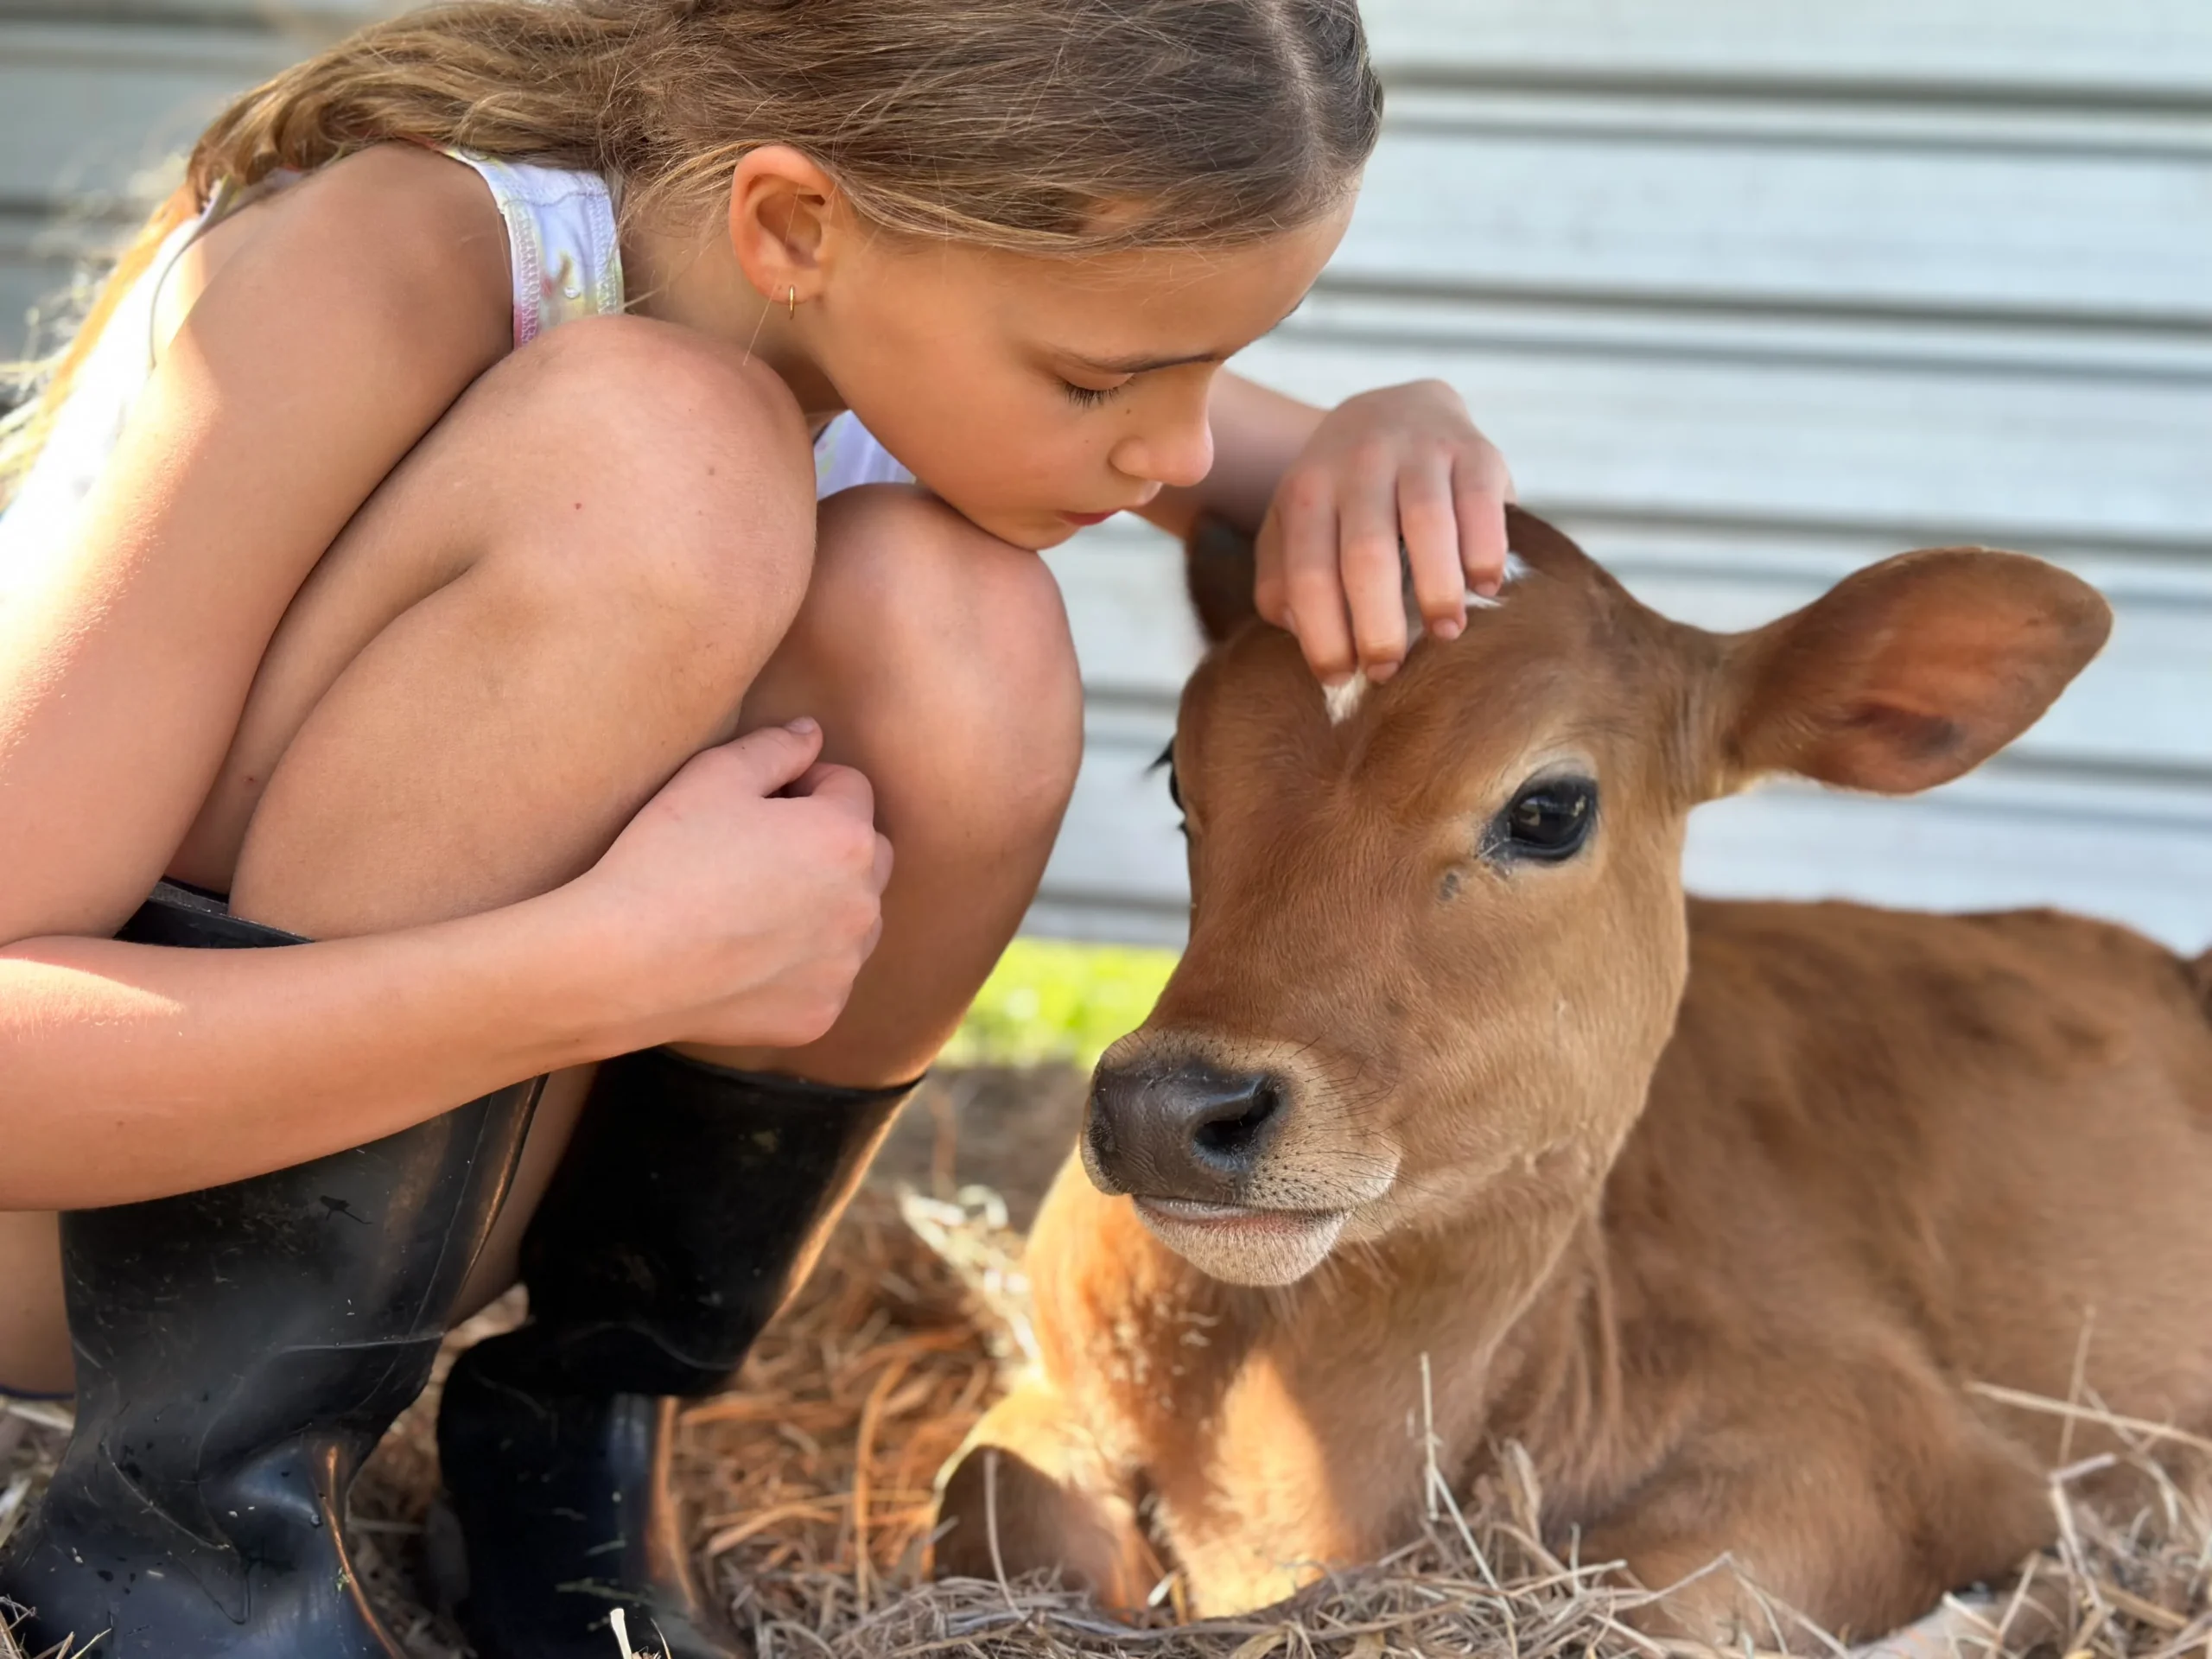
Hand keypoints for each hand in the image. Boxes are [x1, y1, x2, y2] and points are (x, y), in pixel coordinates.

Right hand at [574, 719, 892, 1050]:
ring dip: (824, 905)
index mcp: (845, 838)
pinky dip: (801, 965)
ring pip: (855, 920)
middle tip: (761, 852)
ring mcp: (844, 965)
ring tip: (754, 906)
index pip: (850, 789)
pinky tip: (746, 958)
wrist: (623, 963)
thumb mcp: (711, 778)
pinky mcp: (821, 1012)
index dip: (804, 785)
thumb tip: (811, 734)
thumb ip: (774, 748)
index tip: (759, 803)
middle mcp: (863, 903)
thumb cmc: (664, 861)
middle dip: (830, 843)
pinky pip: (826, 976)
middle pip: (868, 854)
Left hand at [1253, 379, 1513, 685]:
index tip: (1339, 677)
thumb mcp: (1295, 525)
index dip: (1323, 633)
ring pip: (1426, 523)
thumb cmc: (1343, 495)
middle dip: (1377, 623)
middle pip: (1366, 552)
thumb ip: (1282, 578)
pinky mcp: (1473, 448)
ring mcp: (1418, 451)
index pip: (1308, 572)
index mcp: (1307, 491)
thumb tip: (1300, 631)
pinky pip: (1482, 502)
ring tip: (1445, 633)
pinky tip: (1485, 586)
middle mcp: (1359, 464)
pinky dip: (1485, 550)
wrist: (1398, 408)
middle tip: (1388, 669)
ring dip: (1437, 588)